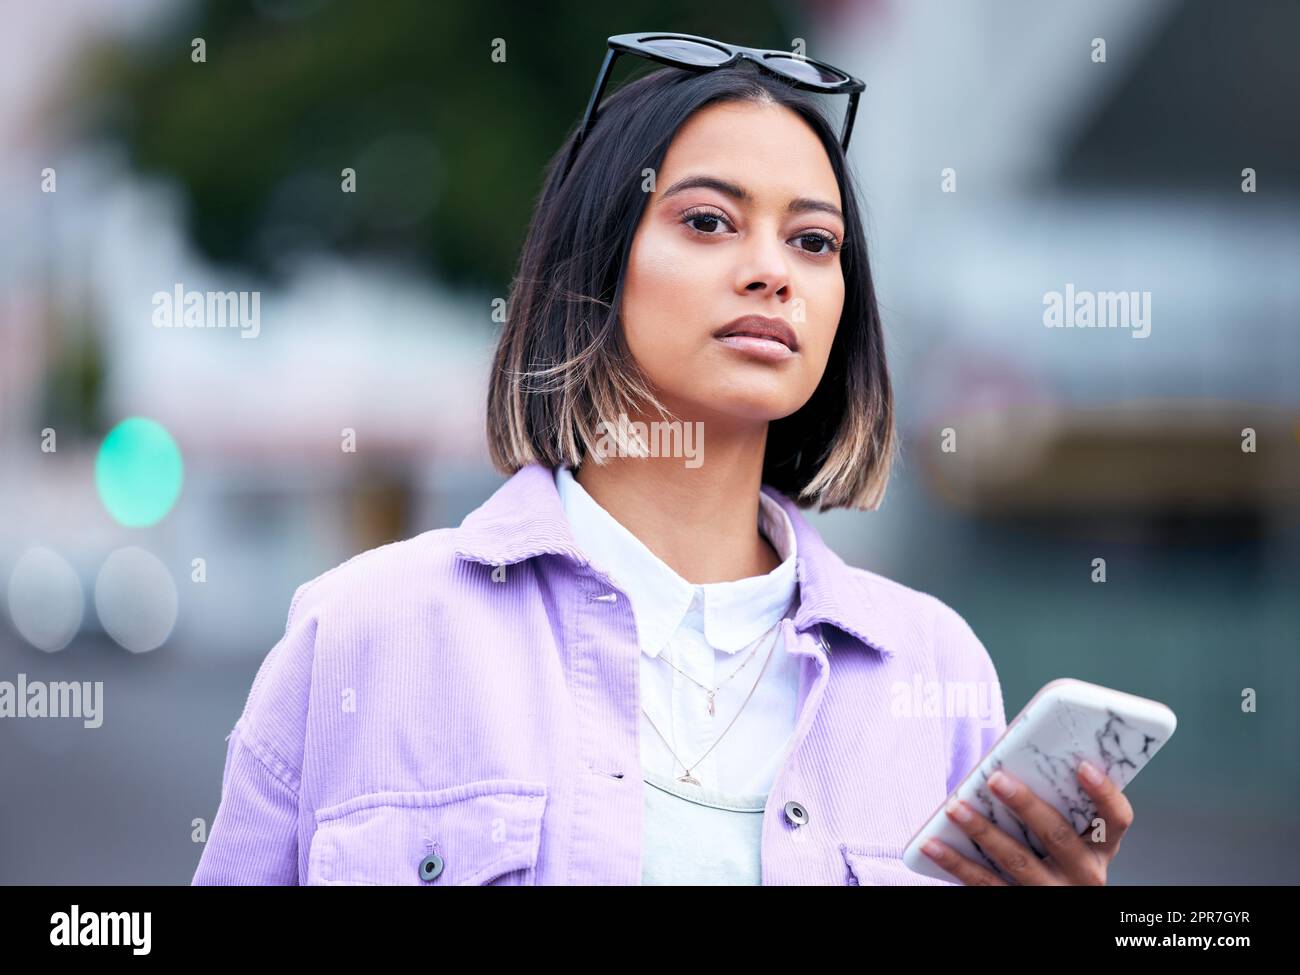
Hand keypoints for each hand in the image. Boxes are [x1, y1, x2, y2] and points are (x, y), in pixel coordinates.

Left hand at [921, 760, 1131, 884]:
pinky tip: (931, 844)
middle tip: (996, 779)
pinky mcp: (1020, 905)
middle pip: (1058, 837)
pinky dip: (954, 862)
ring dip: (982, 831)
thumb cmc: (1051, 853)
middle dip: (1026, 806)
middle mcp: (1083, 874)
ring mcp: (1051, 894)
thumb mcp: (1068, 834)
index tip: (1083, 765)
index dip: (1104, 793)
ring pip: (1016, 862)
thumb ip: (1053, 800)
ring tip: (954, 806)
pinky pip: (984, 884)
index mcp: (1100, 848)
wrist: (1051, 901)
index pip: (1116, 820)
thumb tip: (1011, 750)